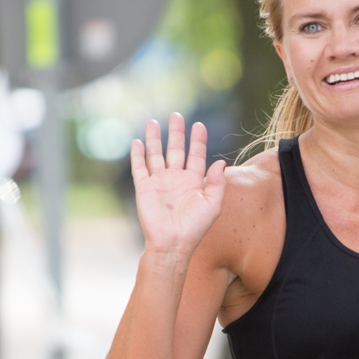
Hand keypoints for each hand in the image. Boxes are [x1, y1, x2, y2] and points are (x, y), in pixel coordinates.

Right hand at [130, 113, 226, 263]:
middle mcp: (176, 179)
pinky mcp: (144, 188)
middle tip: (177, 115)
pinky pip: (140, 167)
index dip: (197, 140)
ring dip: (154, 139)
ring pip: (155, 154)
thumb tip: (221, 161)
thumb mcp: (212, 205)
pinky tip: (137, 141)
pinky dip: (138, 154)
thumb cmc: (195, 228)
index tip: (199, 125)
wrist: (173, 243)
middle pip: (175, 150)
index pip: (196, 155)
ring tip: (152, 122)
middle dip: (176, 133)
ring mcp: (159, 182)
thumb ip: (217, 183)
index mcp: (193, 182)